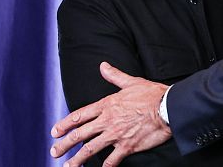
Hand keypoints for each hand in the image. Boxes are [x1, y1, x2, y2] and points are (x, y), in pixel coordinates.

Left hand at [49, 62, 171, 166]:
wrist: (168, 107)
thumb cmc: (152, 94)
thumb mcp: (131, 81)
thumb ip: (114, 76)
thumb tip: (103, 66)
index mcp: (107, 105)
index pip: (79, 115)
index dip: (65, 124)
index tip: (55, 132)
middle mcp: (108, 120)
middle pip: (80, 134)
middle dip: (64, 144)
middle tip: (54, 151)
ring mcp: (116, 134)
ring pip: (90, 149)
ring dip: (77, 159)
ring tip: (67, 166)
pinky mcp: (127, 146)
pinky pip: (111, 160)